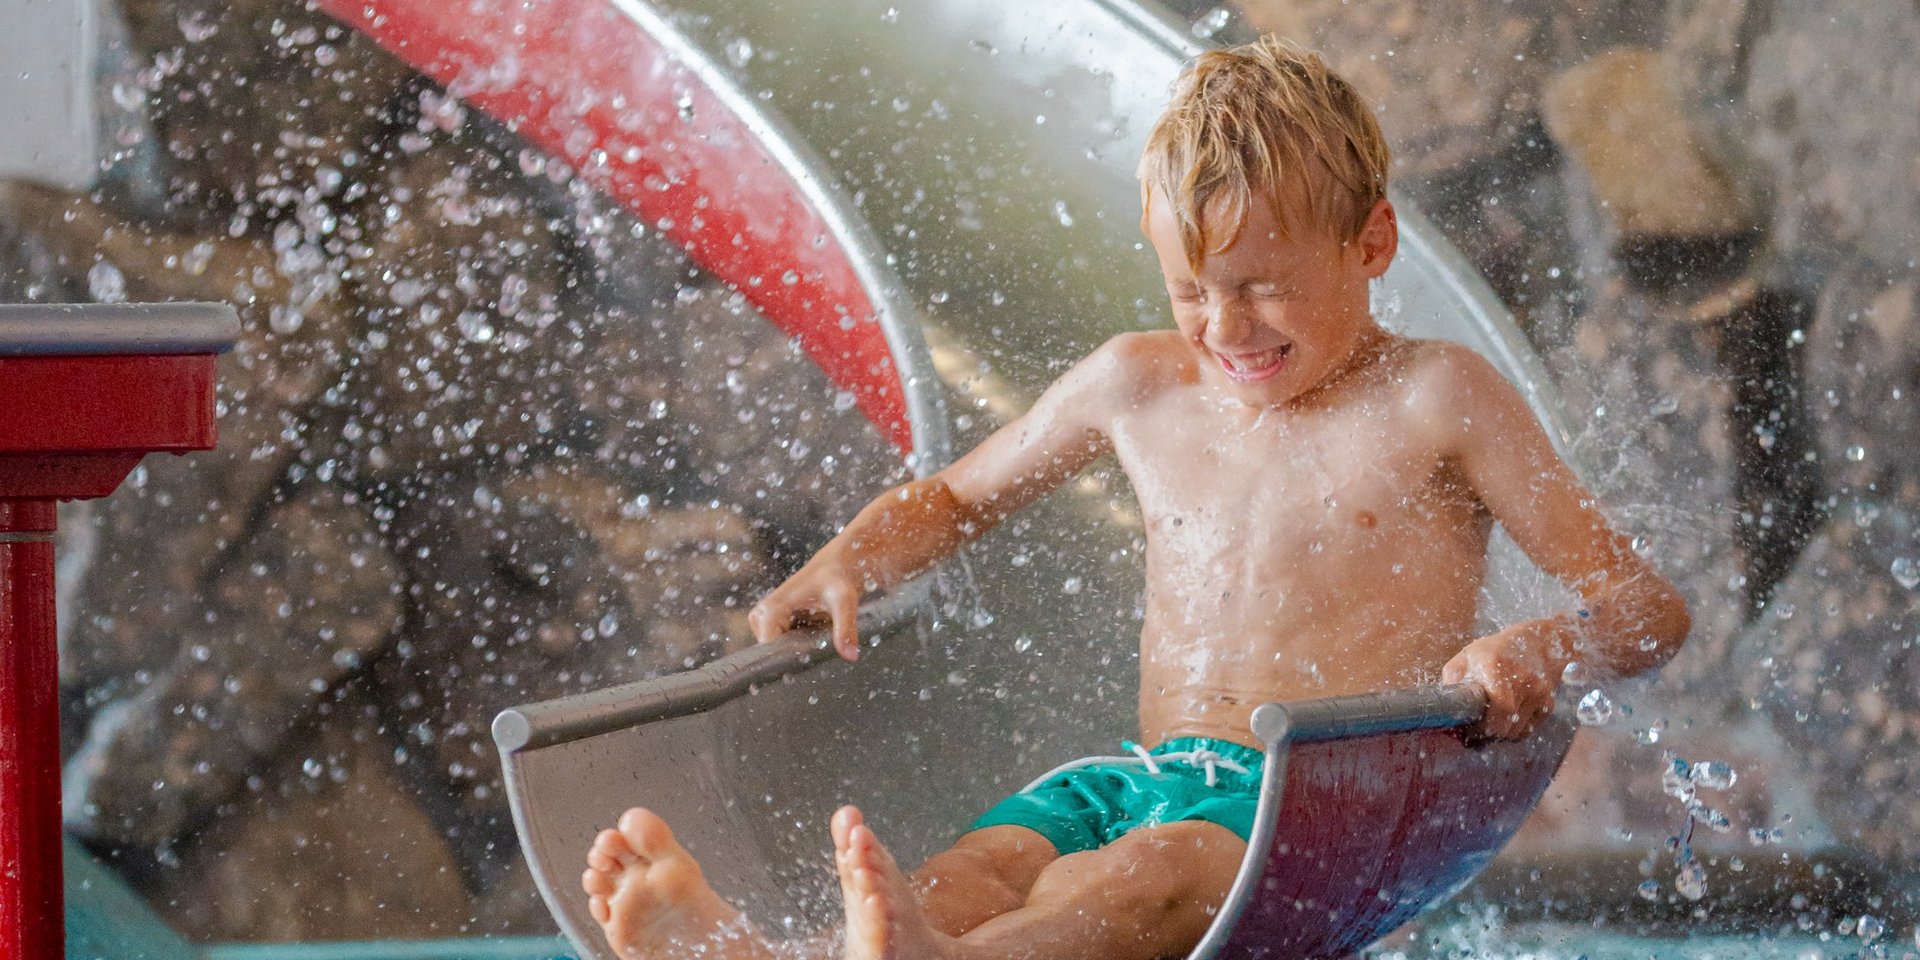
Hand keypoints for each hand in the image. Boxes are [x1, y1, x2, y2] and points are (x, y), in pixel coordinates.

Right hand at [748, 553, 864, 660]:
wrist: (834, 569)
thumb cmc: (837, 580)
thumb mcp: (844, 602)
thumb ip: (845, 628)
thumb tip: (850, 656)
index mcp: (770, 610)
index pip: (769, 651)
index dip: (790, 660)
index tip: (811, 659)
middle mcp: (761, 616)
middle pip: (773, 654)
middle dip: (796, 655)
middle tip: (819, 644)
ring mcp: (763, 622)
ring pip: (778, 652)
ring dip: (798, 651)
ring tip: (817, 636)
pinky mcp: (771, 625)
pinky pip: (781, 646)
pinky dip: (798, 647)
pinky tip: (813, 637)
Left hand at [1441, 622, 1567, 738]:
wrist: (1538, 643)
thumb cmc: (1495, 651)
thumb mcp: (1467, 656)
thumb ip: (1452, 681)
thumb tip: (1444, 710)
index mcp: (1496, 665)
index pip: (1499, 708)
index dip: (1481, 727)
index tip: (1468, 730)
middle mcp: (1522, 680)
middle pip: (1505, 727)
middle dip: (1486, 734)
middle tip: (1474, 732)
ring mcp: (1538, 693)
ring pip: (1515, 733)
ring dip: (1499, 734)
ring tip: (1489, 721)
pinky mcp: (1548, 705)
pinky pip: (1527, 731)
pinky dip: (1514, 730)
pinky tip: (1506, 717)